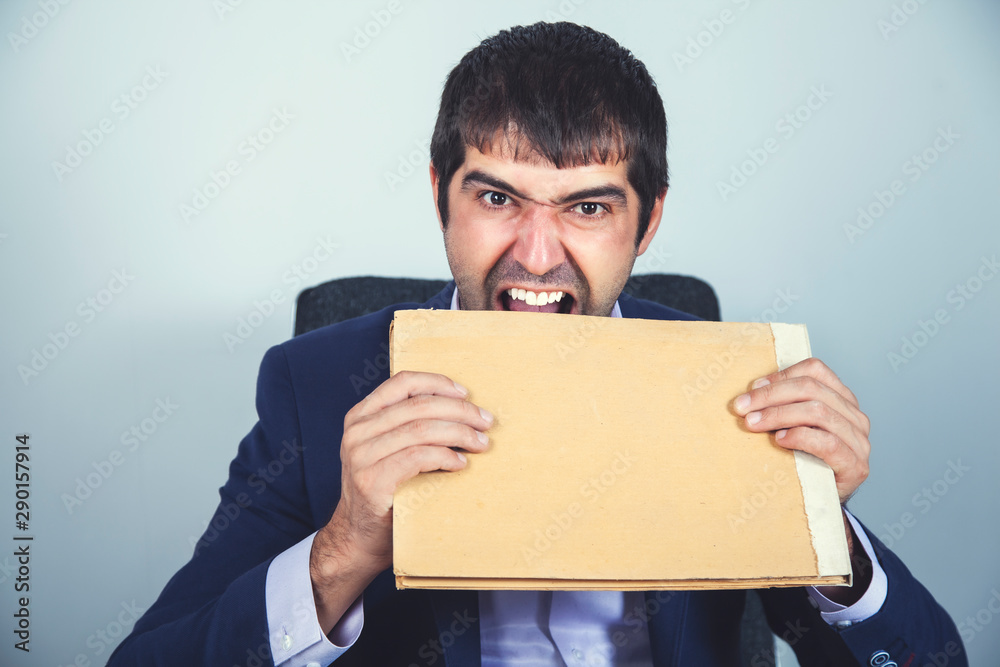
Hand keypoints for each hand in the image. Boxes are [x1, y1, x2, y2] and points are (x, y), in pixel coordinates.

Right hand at [310, 370, 492, 631]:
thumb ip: (409, 427)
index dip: (437, 383)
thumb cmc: (385, 492)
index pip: (402, 383)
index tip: (465, 393)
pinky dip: (445, 456)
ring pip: (420, 430)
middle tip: (486, 422)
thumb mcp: (389, 450)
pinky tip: (461, 464)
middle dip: (459, 411)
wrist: (359, 538)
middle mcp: (357, 432)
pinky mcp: (372, 481)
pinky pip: (416, 457)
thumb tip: (462, 408)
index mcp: (361, 416)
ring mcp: (361, 457)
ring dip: (459, 434)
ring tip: (480, 443)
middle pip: (418, 406)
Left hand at [732, 358, 870, 503]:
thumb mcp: (794, 424)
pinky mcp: (855, 465)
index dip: (780, 375)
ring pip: (818, 411)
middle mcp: (855, 416)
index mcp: (842, 398)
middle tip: (742, 407)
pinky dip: (800, 436)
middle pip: (811, 388)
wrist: (821, 500)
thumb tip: (751, 391)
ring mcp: (859, 441)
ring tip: (753, 423)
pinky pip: (828, 442)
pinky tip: (779, 439)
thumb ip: (784, 404)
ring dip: (779, 414)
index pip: (814, 370)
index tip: (752, 388)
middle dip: (770, 395)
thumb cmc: (803, 459)